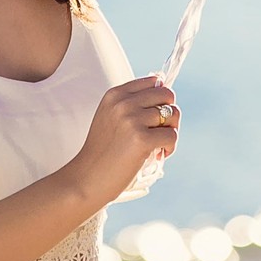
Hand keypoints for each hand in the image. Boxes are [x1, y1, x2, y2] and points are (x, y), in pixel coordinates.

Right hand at [67, 75, 179, 208]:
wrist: (87, 178)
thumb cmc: (102, 151)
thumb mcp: (110, 116)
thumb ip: (132, 103)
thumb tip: (162, 87)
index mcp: (115, 94)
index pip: (153, 81)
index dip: (160, 99)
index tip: (155, 116)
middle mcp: (123, 103)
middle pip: (167, 94)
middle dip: (169, 113)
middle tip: (160, 131)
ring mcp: (132, 120)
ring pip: (173, 114)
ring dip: (170, 131)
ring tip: (158, 146)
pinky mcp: (141, 139)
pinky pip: (172, 135)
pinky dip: (170, 147)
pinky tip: (158, 155)